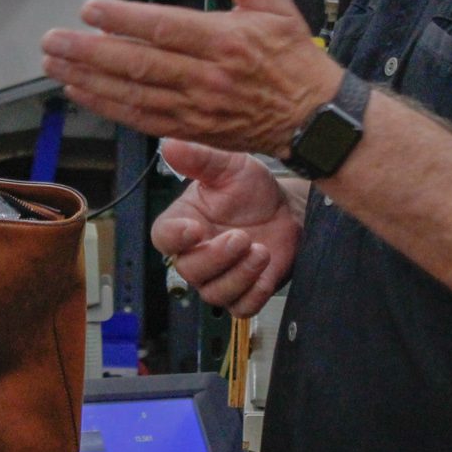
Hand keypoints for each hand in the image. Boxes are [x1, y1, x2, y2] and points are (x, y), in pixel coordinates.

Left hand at [41, 0, 342, 156]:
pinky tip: (81, 91)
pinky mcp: (191, 128)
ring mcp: (197, 107)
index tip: (90, 10)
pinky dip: (107, 106)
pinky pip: (141, 118)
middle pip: (139, 64)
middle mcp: (207, 77)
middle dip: (90, 52)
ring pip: (133, 94)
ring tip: (55, 63)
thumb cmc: (293, 59)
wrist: (312, 118)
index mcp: (226, 40)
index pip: (165, 28)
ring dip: (89, 79)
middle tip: (55, 40)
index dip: (124, 20)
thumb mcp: (274, 3)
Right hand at [152, 140, 300, 316]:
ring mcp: (219, 276)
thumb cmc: (252, 189)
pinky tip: (266, 271)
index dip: (175, 237)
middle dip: (216, 257)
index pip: (163, 237)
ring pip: (214, 293)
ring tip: (260, 250)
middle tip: (241, 237)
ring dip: (239, 275)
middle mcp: (196, 253)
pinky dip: (254, 292)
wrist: (288, 210)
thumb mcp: (229, 166)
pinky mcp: (243, 292)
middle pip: (189, 270)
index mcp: (183, 223)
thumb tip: (171, 144)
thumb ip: (200, 158)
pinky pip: (241, 308)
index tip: (194, 229)